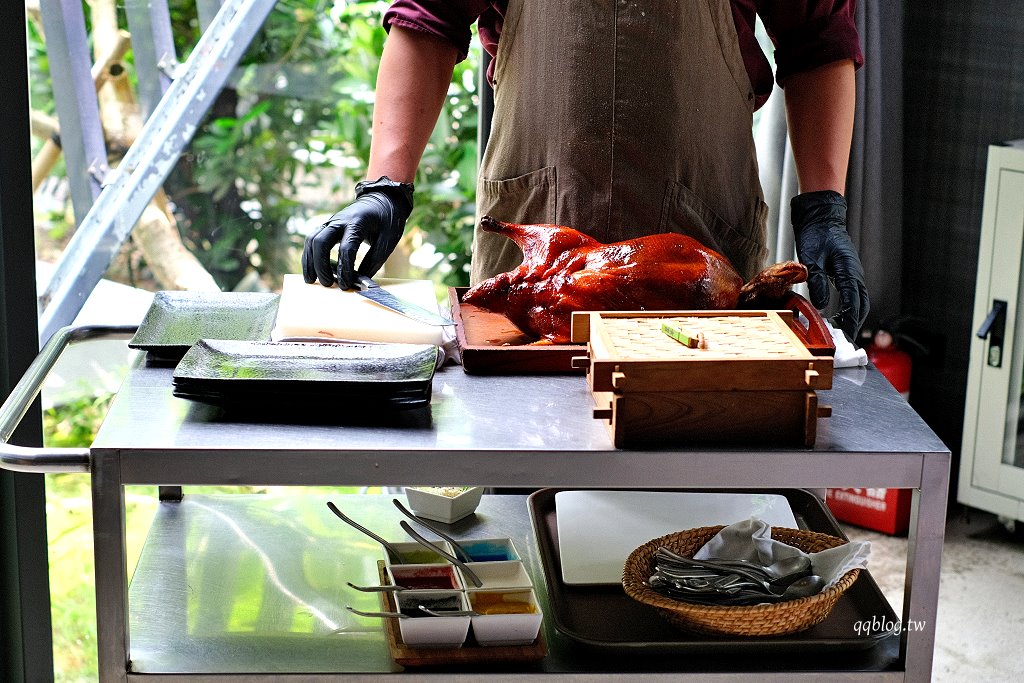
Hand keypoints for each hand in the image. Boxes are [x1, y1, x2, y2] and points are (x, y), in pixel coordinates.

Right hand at [302, 176, 413, 288]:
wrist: (383, 198)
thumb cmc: (388, 219)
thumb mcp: (388, 240)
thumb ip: (373, 261)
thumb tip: (361, 282)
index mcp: (358, 223)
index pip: (346, 248)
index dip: (344, 270)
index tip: (346, 285)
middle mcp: (340, 221)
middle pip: (320, 242)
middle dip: (320, 266)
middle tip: (328, 284)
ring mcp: (332, 222)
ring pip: (312, 240)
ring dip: (309, 261)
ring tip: (311, 280)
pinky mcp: (328, 226)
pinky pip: (312, 239)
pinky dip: (309, 255)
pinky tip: (312, 270)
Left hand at [791, 190, 868, 341]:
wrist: (820, 218)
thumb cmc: (816, 234)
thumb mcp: (812, 259)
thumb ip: (817, 282)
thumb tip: (821, 305)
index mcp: (848, 270)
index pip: (854, 302)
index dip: (851, 321)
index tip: (846, 336)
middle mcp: (854, 274)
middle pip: (862, 305)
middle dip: (855, 323)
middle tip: (845, 340)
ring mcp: (852, 274)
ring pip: (859, 301)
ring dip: (852, 317)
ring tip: (841, 332)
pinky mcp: (846, 273)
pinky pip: (852, 295)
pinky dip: (849, 308)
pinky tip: (838, 316)